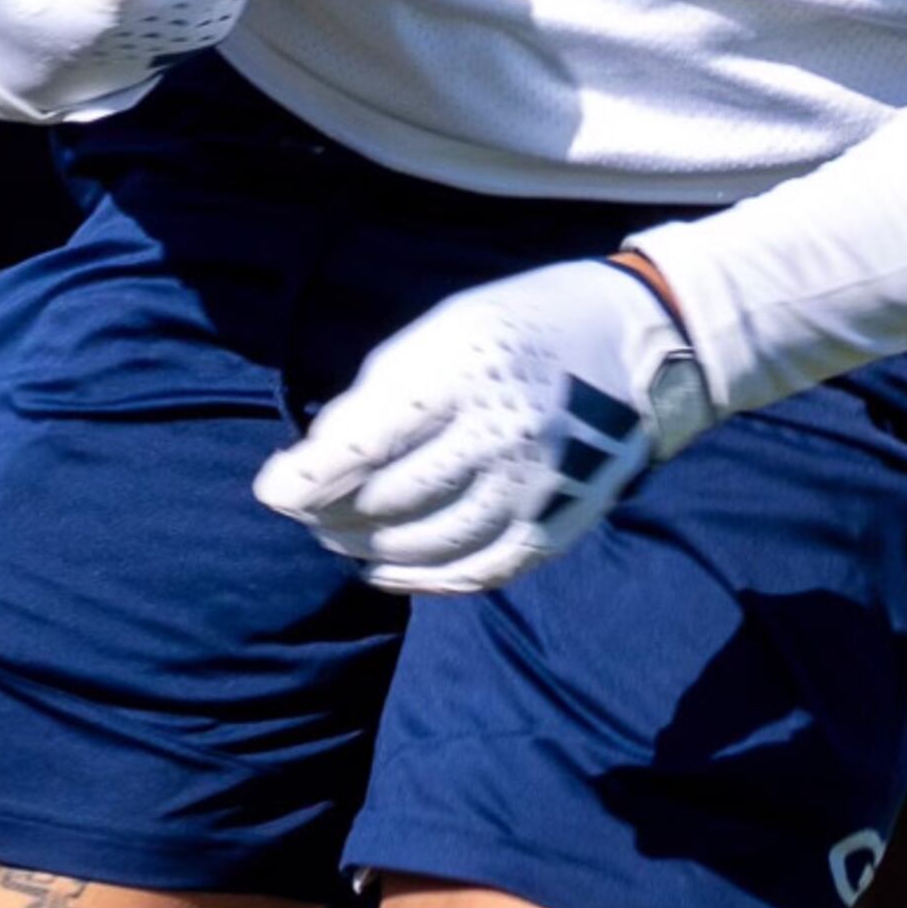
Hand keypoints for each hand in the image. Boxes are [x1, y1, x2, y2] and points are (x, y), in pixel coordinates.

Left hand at [255, 253, 710, 593]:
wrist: (635, 344)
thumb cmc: (518, 327)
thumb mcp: (441, 329)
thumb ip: (377, 395)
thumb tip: (311, 463)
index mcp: (466, 371)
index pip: (368, 444)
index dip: (308, 477)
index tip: (271, 490)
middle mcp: (502, 434)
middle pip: (389, 501)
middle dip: (330, 511)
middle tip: (305, 507)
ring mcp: (534, 487)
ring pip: (426, 545)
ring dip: (367, 548)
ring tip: (338, 536)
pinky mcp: (557, 524)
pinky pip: (478, 572)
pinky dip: (423, 580)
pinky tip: (389, 569)